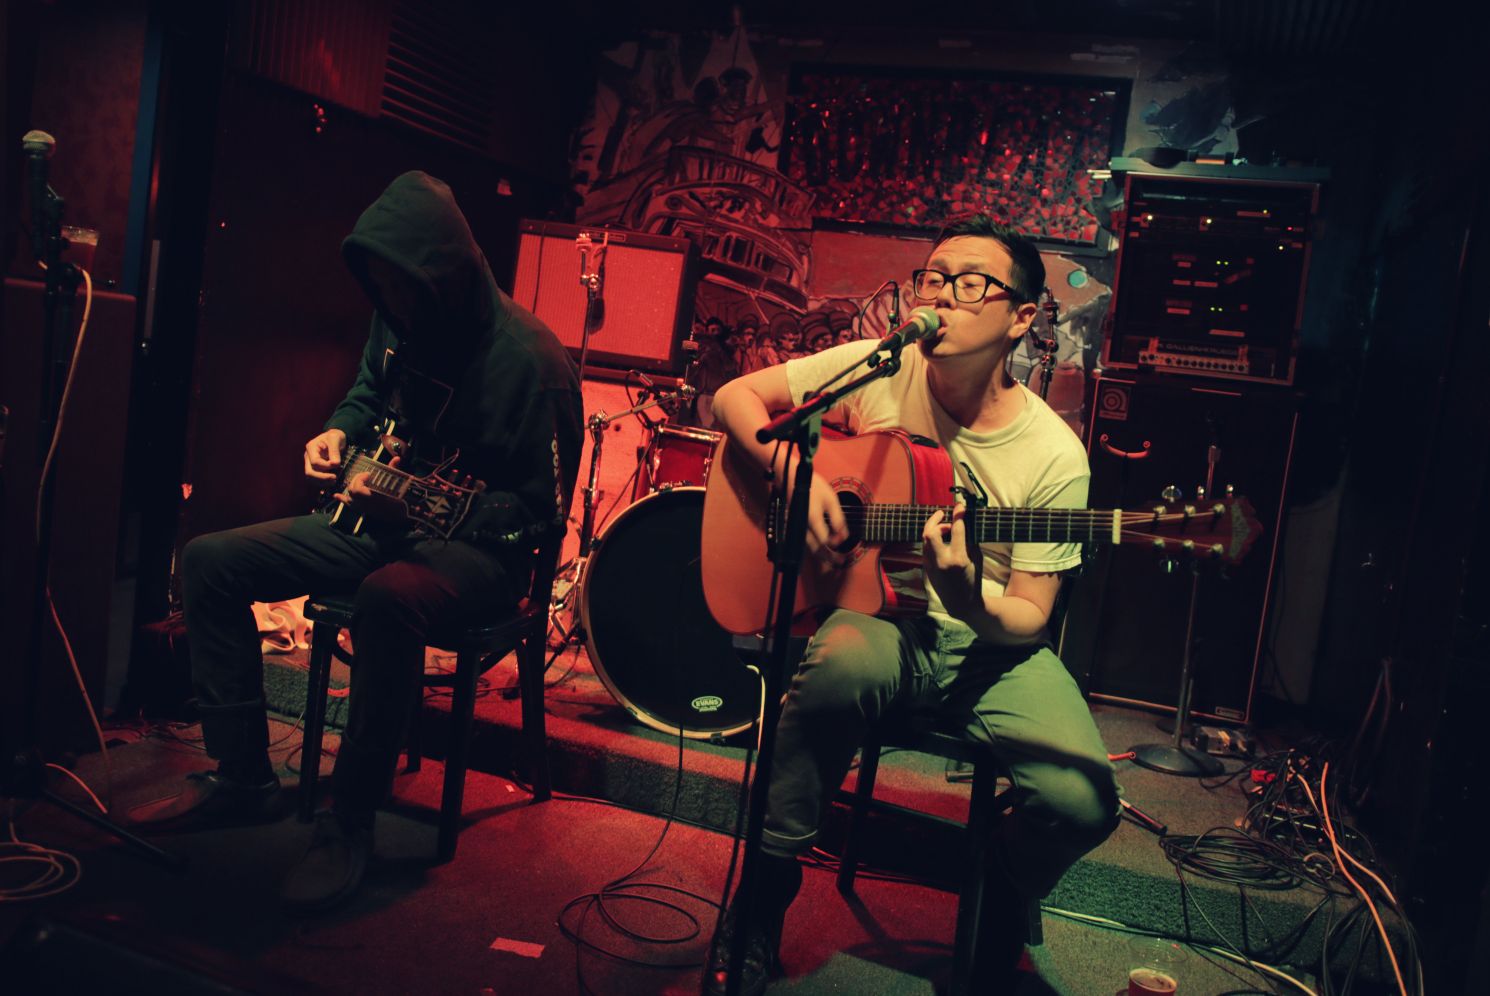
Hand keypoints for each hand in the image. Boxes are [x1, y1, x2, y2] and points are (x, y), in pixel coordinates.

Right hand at [304, 428, 347, 481]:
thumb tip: (334, 464)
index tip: (337, 465)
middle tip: (334, 478)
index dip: (326, 466)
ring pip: (311, 478)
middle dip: (322, 477)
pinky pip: (315, 479)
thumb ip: (334, 451)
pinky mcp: (315, 469)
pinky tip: (331, 482)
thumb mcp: (336, 439)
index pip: (315, 462)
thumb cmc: (335, 437)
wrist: (336, 438)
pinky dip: (322, 483)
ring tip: (334, 481)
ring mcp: (310, 463)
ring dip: (322, 482)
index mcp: (311, 448)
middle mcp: (308, 457)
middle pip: (309, 472)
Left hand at [333, 456, 408, 523]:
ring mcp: (366, 509)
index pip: (358, 489)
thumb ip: (394, 471)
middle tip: (365, 477)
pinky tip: (336, 496)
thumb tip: (397, 458)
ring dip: (349, 490)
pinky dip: (343, 500)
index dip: (360, 479)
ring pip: (350, 500)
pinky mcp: (367, 511)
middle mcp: (367, 504)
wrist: (406, 515)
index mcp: (374, 497)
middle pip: (353, 492)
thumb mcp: (399, 484)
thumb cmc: (403, 499)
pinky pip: (352, 507)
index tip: (369, 474)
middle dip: (356, 481)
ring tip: (351, 482)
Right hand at [789, 469, 849, 566]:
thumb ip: (838, 518)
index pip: (825, 540)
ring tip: (833, 561)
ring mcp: (797, 528)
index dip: (835, 543)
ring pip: (809, 548)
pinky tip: (822, 551)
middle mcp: (802, 527)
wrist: (792, 479)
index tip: (844, 539)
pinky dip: (815, 549)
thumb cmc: (813, 487)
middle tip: (841, 563)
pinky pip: (805, 543)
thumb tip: (843, 536)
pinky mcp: (795, 527)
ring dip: (822, 556)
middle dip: (829, 558)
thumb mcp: (830, 499)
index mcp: (812, 519)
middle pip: (816, 549)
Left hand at [922, 502, 982, 617]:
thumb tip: (964, 521)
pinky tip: (941, 539)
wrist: (961, 603)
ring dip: (934, 529)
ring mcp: (932, 565)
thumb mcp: (976, 558)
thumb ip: (969, 540)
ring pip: (925, 539)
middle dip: (934, 519)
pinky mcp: (926, 568)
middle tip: (943, 513)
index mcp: (958, 558)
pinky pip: (926, 547)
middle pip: (930, 533)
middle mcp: (942, 561)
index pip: (956, 529)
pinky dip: (932, 539)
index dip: (958, 514)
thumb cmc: (973, 579)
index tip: (960, 506)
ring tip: (946, 528)